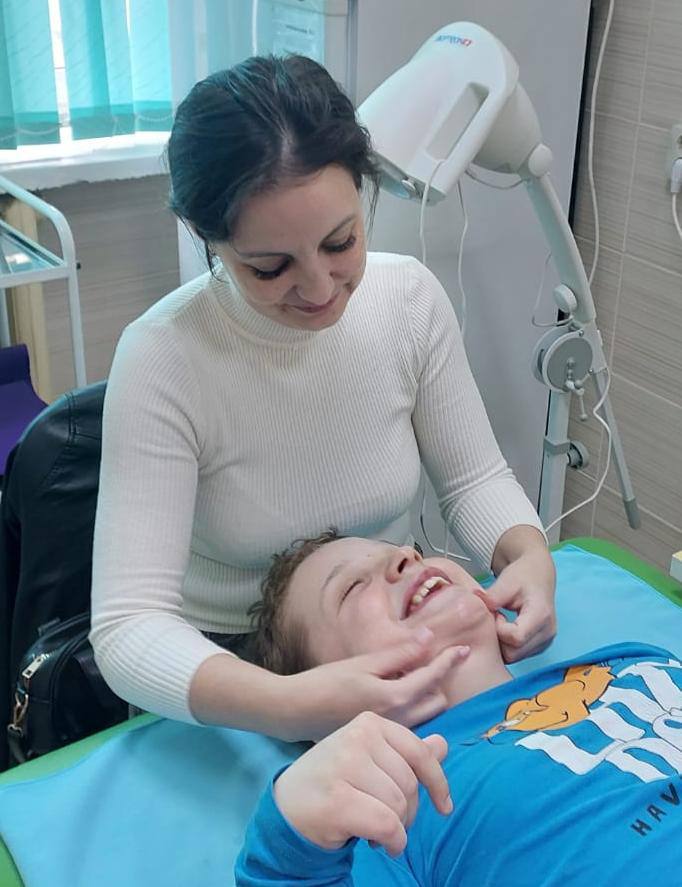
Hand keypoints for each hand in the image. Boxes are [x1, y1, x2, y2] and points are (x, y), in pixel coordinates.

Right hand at [274, 711, 451, 856]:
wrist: (288, 803)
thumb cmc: (335, 779)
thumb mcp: (370, 758)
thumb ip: (406, 752)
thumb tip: (443, 744)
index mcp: (369, 723)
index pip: (419, 753)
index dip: (438, 783)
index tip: (443, 806)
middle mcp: (357, 737)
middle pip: (410, 784)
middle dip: (408, 812)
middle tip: (387, 820)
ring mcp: (344, 766)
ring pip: (399, 807)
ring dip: (396, 829)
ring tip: (374, 828)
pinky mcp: (337, 800)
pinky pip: (387, 826)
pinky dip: (391, 842)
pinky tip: (378, 843)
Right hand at [282, 629, 468, 740]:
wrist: (296, 712)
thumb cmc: (326, 682)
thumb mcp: (363, 662)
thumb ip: (399, 653)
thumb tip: (429, 637)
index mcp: (395, 697)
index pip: (433, 677)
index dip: (450, 660)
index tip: (464, 649)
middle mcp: (399, 720)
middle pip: (437, 700)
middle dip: (440, 681)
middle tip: (434, 661)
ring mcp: (390, 733)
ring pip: (426, 715)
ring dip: (429, 697)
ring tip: (415, 678)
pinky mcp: (381, 740)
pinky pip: (411, 724)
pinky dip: (414, 709)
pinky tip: (398, 696)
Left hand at [485, 549, 555, 663]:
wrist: (538, 575)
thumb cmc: (523, 576)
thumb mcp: (507, 581)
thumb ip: (492, 596)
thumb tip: (472, 604)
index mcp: (541, 616)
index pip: (515, 638)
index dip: (499, 629)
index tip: (496, 613)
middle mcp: (547, 633)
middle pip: (514, 652)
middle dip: (498, 638)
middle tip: (495, 618)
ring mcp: (545, 642)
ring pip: (514, 657)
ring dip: (502, 643)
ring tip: (501, 622)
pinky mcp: (540, 646)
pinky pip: (518, 655)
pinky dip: (507, 645)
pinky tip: (506, 628)